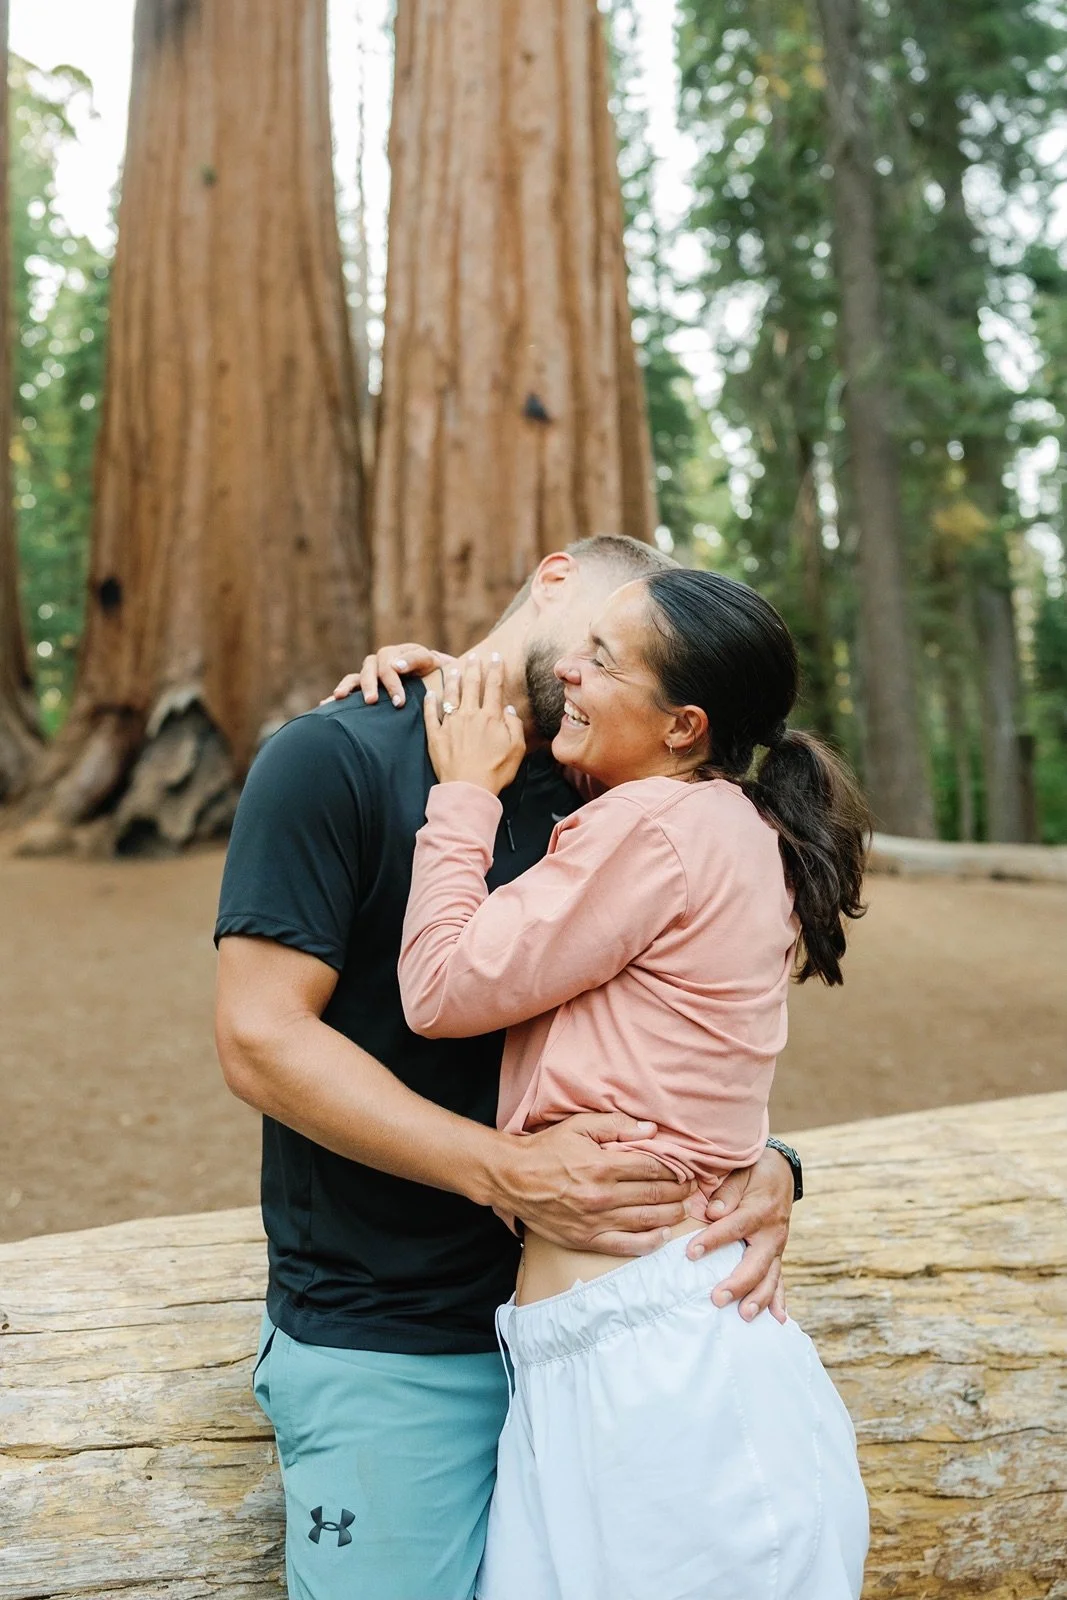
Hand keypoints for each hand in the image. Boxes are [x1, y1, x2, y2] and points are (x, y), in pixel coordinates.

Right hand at [320, 643, 453, 706]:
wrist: (434, 677)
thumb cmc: (434, 671)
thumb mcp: (430, 662)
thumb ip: (416, 659)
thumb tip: (395, 666)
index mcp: (395, 653)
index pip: (389, 666)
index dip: (392, 683)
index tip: (399, 702)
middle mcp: (380, 661)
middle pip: (369, 670)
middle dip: (369, 686)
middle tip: (372, 701)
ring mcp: (370, 673)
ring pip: (355, 677)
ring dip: (348, 687)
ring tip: (340, 698)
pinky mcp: (364, 685)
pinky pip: (349, 688)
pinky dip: (338, 694)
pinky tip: (324, 705)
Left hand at [425, 654, 524, 794]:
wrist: (469, 788)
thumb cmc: (496, 770)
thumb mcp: (516, 748)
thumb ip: (514, 725)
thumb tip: (508, 708)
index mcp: (490, 716)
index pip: (493, 686)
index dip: (495, 669)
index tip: (495, 657)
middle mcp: (470, 715)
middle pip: (471, 684)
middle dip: (473, 667)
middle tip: (474, 656)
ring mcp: (451, 724)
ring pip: (451, 694)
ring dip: (452, 679)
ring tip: (452, 668)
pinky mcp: (436, 736)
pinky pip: (431, 715)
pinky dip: (430, 703)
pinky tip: (430, 694)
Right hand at [494, 1112, 697, 1254]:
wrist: (512, 1178)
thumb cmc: (547, 1149)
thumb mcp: (579, 1126)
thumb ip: (616, 1125)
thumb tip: (651, 1129)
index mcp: (602, 1164)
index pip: (652, 1167)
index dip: (675, 1168)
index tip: (687, 1168)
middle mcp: (602, 1195)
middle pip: (654, 1194)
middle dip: (679, 1191)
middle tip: (692, 1188)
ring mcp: (595, 1220)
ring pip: (646, 1220)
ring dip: (671, 1214)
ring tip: (683, 1208)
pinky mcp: (586, 1239)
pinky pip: (625, 1246)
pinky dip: (648, 1243)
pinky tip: (662, 1236)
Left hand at [683, 1145, 793, 1323]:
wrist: (781, 1172)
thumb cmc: (753, 1172)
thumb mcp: (740, 1173)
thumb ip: (727, 1194)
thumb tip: (712, 1214)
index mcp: (759, 1210)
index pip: (734, 1228)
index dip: (712, 1241)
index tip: (690, 1253)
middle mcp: (772, 1232)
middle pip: (756, 1262)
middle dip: (738, 1283)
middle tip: (717, 1298)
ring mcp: (777, 1247)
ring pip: (770, 1277)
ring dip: (758, 1298)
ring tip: (744, 1315)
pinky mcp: (778, 1255)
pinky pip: (779, 1279)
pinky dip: (778, 1299)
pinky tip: (778, 1320)